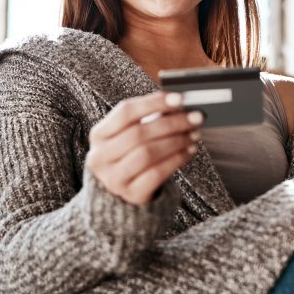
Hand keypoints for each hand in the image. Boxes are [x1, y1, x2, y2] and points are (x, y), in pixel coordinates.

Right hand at [85, 92, 201, 205]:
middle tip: (195, 117)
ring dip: (176, 141)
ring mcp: (114, 178)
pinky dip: (176, 160)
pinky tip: (189, 151)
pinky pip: (157, 174)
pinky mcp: (131, 195)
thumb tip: (180, 105)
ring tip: (194, 134)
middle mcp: (101, 157)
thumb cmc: (130, 155)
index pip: (125, 112)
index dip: (153, 103)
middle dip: (171, 123)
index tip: (179, 99)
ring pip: (148, 153)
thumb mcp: (129, 136)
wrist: (122, 193)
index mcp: (99, 135)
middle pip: (138, 133)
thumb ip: (149, 119)